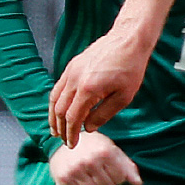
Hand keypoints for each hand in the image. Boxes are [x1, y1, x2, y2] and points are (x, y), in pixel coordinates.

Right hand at [49, 27, 152, 143]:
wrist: (128, 40)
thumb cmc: (130, 68)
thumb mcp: (123, 97)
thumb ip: (104, 114)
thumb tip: (88, 128)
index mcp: (88, 89)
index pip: (73, 118)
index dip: (71, 133)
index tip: (72, 144)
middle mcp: (75, 79)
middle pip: (59, 109)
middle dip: (60, 128)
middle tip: (62, 140)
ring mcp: (71, 71)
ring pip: (55, 97)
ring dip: (53, 115)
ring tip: (55, 129)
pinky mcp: (72, 65)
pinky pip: (58, 86)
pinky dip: (56, 101)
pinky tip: (59, 109)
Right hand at [49, 131, 143, 184]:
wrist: (65, 140)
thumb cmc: (94, 146)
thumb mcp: (112, 150)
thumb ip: (127, 167)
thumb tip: (138, 184)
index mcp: (105, 151)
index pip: (120, 178)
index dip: (117, 177)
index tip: (110, 170)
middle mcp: (90, 160)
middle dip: (106, 184)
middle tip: (99, 175)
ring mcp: (75, 170)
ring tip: (90, 178)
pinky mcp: (63, 178)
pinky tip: (79, 181)